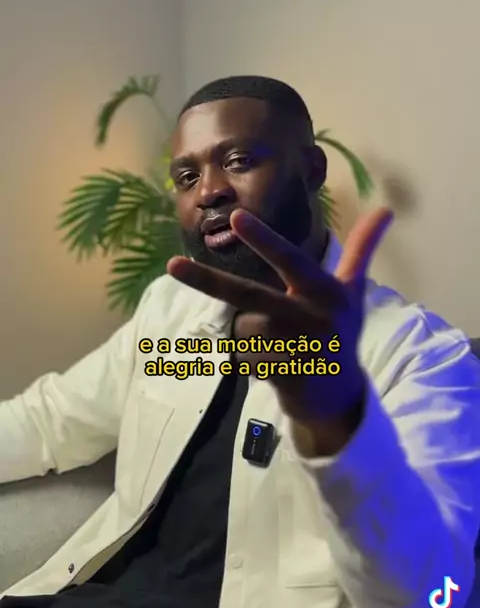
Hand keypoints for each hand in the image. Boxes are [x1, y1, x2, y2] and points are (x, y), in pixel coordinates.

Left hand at [167, 207, 392, 455]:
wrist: (340, 397)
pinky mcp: (285, 377)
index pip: (288, 259)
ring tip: (277, 350)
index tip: (235, 218)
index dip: (262, 239)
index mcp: (324, 291)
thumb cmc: (340, 335)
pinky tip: (275, 370)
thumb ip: (362, 250)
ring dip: (249, 341)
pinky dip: (250, 364)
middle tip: (172, 265)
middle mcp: (312, 316)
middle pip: (247, 295)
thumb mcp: (353, 292)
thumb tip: (387, 209)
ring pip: (242, 331)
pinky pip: (244, 359)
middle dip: (207, 280)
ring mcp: (298, 349)